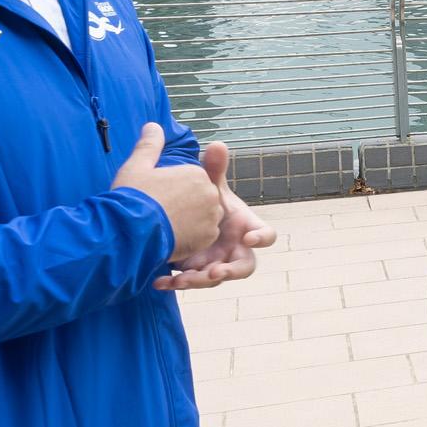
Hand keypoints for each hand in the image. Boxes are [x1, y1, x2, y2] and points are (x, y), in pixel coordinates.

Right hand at [112, 123, 223, 261]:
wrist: (131, 231)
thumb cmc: (133, 196)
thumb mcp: (137, 166)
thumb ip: (149, 145)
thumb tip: (153, 126)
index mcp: (196, 174)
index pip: (190, 181)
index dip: (172, 189)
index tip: (157, 197)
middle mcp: (210, 193)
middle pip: (199, 198)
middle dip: (184, 205)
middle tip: (160, 212)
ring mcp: (211, 217)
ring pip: (203, 217)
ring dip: (189, 221)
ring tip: (165, 225)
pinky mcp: (207, 238)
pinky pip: (202, 236)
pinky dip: (190, 237)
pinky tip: (172, 236)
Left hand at [156, 142, 278, 288]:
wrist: (178, 215)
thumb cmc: (203, 202)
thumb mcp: (208, 186)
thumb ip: (213, 168)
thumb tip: (217, 143)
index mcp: (245, 226)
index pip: (266, 235)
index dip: (262, 237)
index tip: (249, 237)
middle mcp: (235, 248)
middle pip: (245, 266)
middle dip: (232, 272)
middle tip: (216, 273)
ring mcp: (216, 263)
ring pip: (216, 279)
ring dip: (200, 281)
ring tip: (182, 280)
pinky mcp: (195, 272)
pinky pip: (189, 282)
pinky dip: (176, 283)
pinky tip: (160, 281)